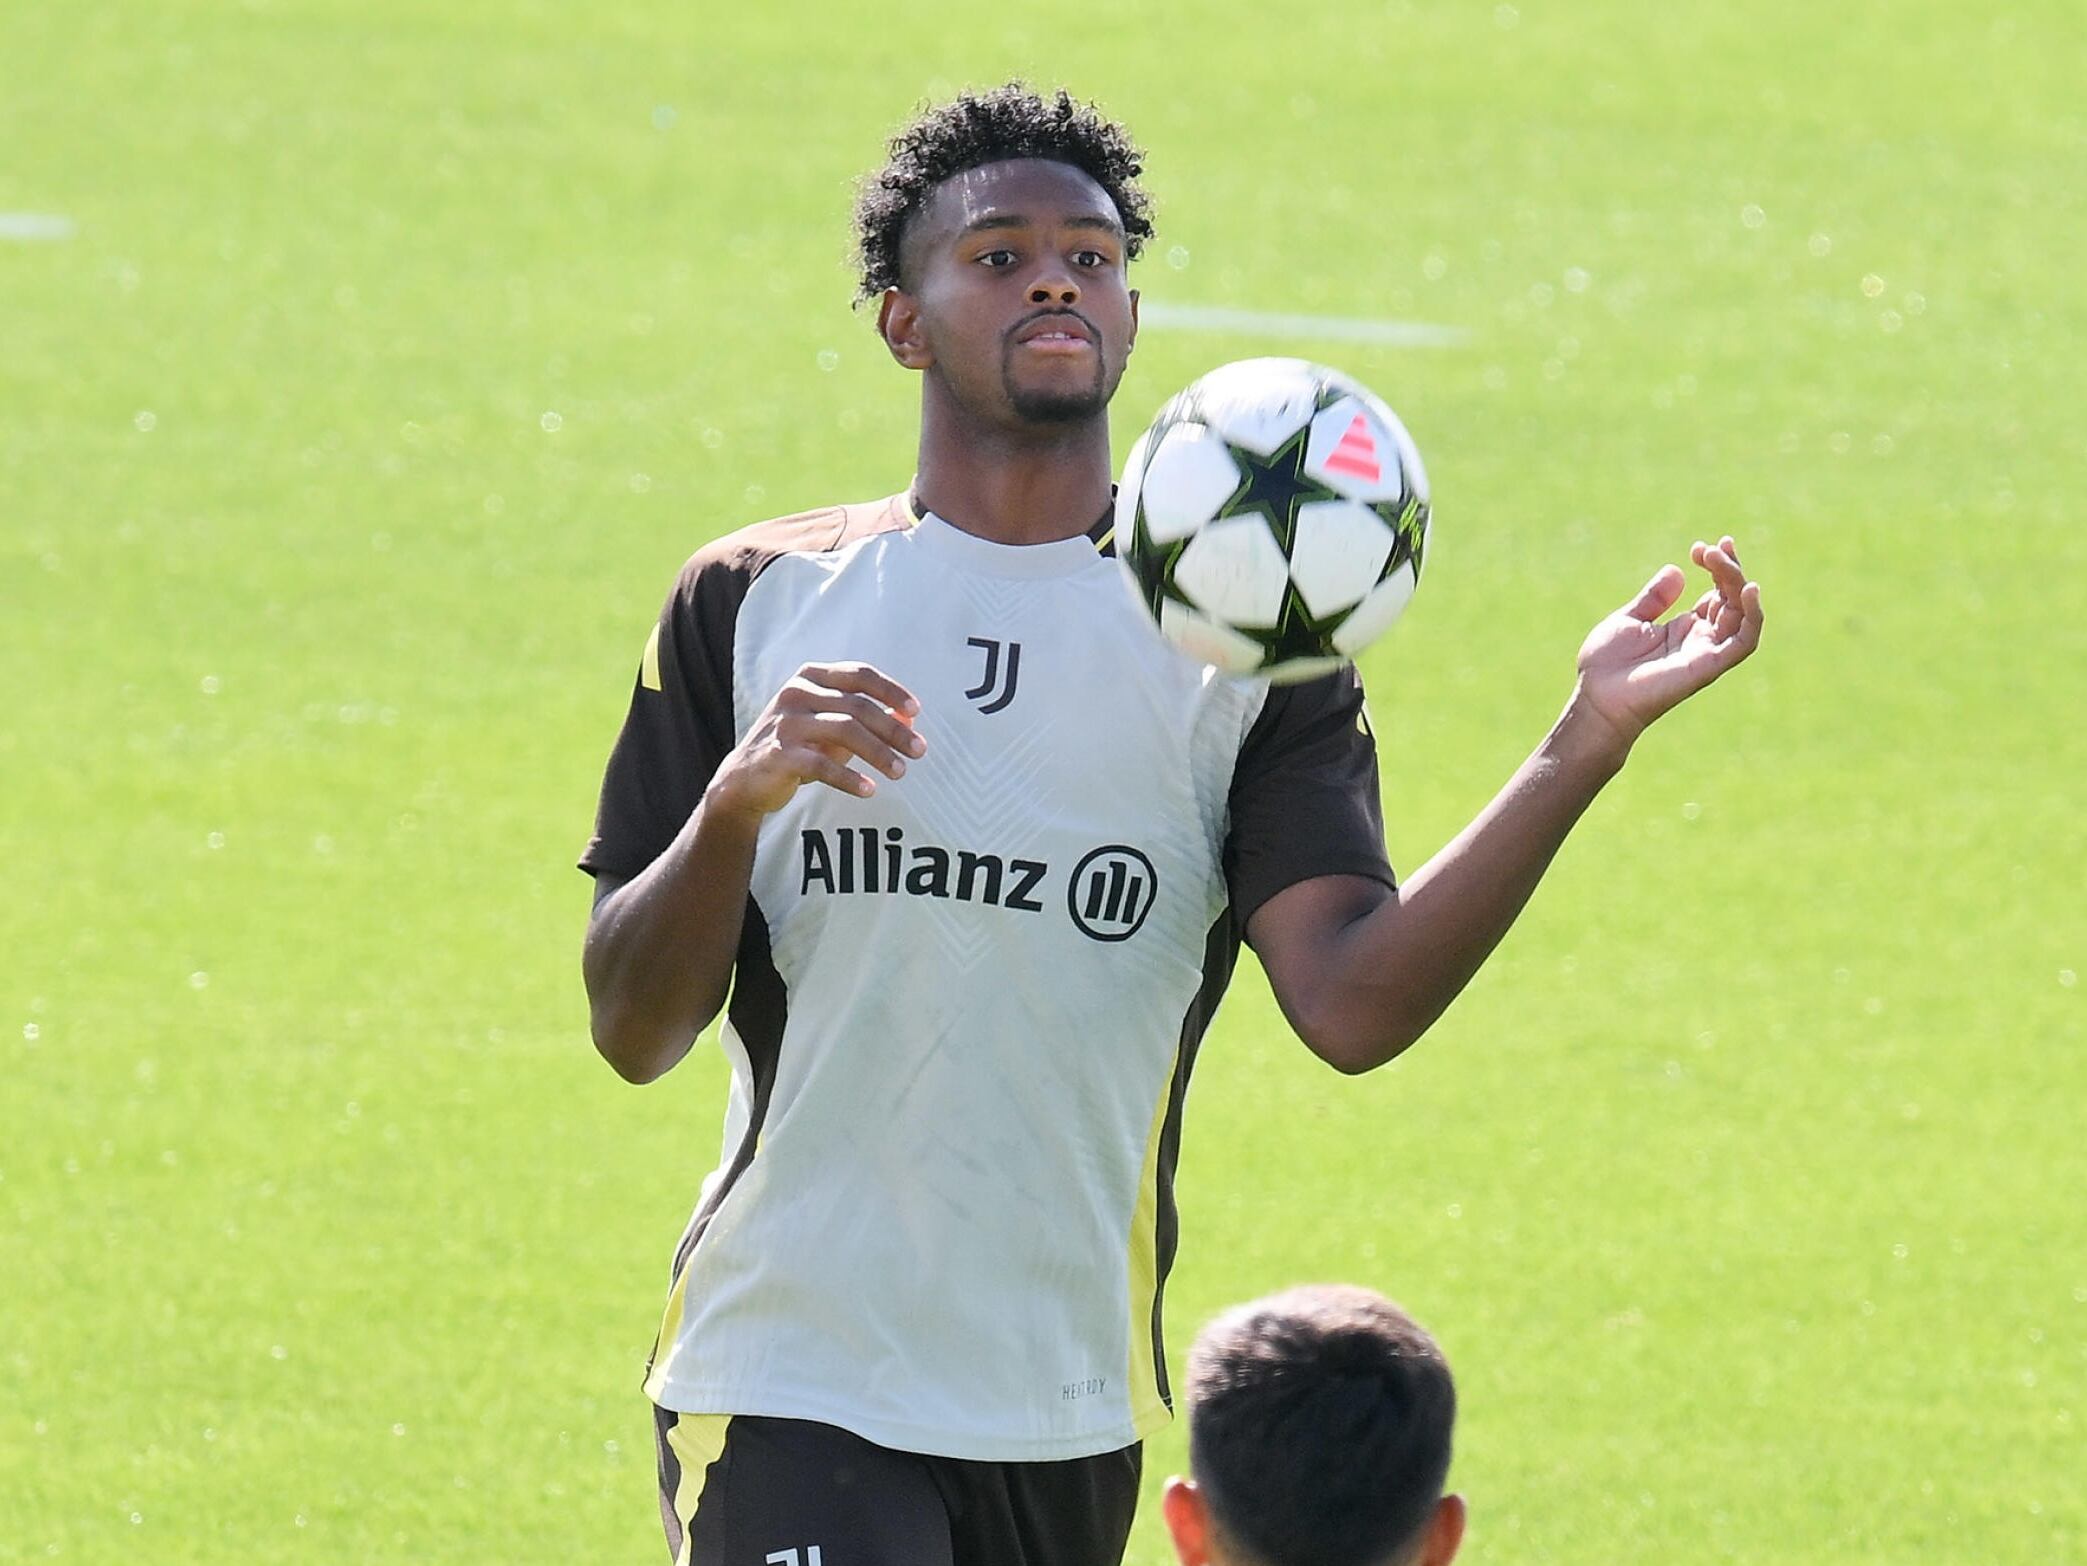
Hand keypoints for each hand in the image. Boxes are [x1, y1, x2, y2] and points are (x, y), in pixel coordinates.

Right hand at [707, 662, 924, 821]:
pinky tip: (869, 790)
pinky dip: (849, 778)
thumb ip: (866, 717)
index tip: (916, 712)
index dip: (891, 691)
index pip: (859, 674)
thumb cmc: (796, 746)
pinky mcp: (779, 753)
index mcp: (810, 677)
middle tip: (919, 751)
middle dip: (893, 729)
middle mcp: (796, 693)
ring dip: (878, 753)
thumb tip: (909, 717)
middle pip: (858, 706)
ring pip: (844, 731)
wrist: (743, 779)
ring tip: (900, 772)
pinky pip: (822, 764)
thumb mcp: (830, 725)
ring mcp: (785, 722)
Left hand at [1571, 536, 1763, 750]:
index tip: (1700, 548)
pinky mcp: (1707, 666)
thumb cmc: (1607, 665)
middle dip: (1728, 569)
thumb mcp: (1629, 620)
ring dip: (1737, 583)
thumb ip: (1655, 598)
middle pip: (1733, 599)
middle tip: (1712, 547)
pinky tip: (1748, 590)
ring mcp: (1707, 653)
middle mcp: (1701, 640)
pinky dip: (1753, 617)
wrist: (1596, 696)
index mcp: (1685, 628)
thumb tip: (1678, 570)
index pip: (1719, 594)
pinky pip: (1744, 643)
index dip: (1718, 568)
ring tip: (1720, 559)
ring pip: (1742, 615)